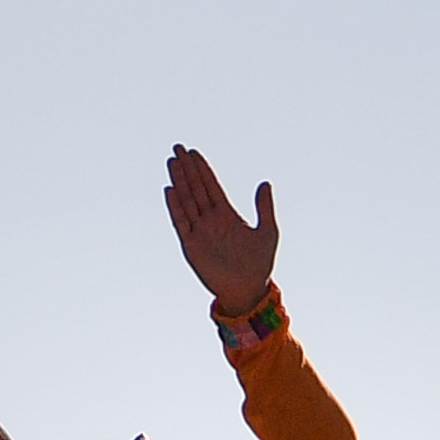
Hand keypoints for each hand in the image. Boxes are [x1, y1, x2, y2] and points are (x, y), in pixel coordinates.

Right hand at [165, 144, 278, 314]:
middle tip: (178, 148)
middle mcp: (210, 220)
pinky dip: (176, 207)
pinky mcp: (192, 246)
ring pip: (187, 201)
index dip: (202, 169)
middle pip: (196, 188)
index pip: (211, 186)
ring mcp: (200, 232)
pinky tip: (171, 190)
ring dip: (180, 181)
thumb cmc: (260, 265)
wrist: (248, 291)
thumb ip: (265, 208)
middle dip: (187, 168)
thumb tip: (265, 183)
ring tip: (172, 162)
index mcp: (227, 215)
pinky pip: (181, 222)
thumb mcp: (268, 232)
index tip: (193, 152)